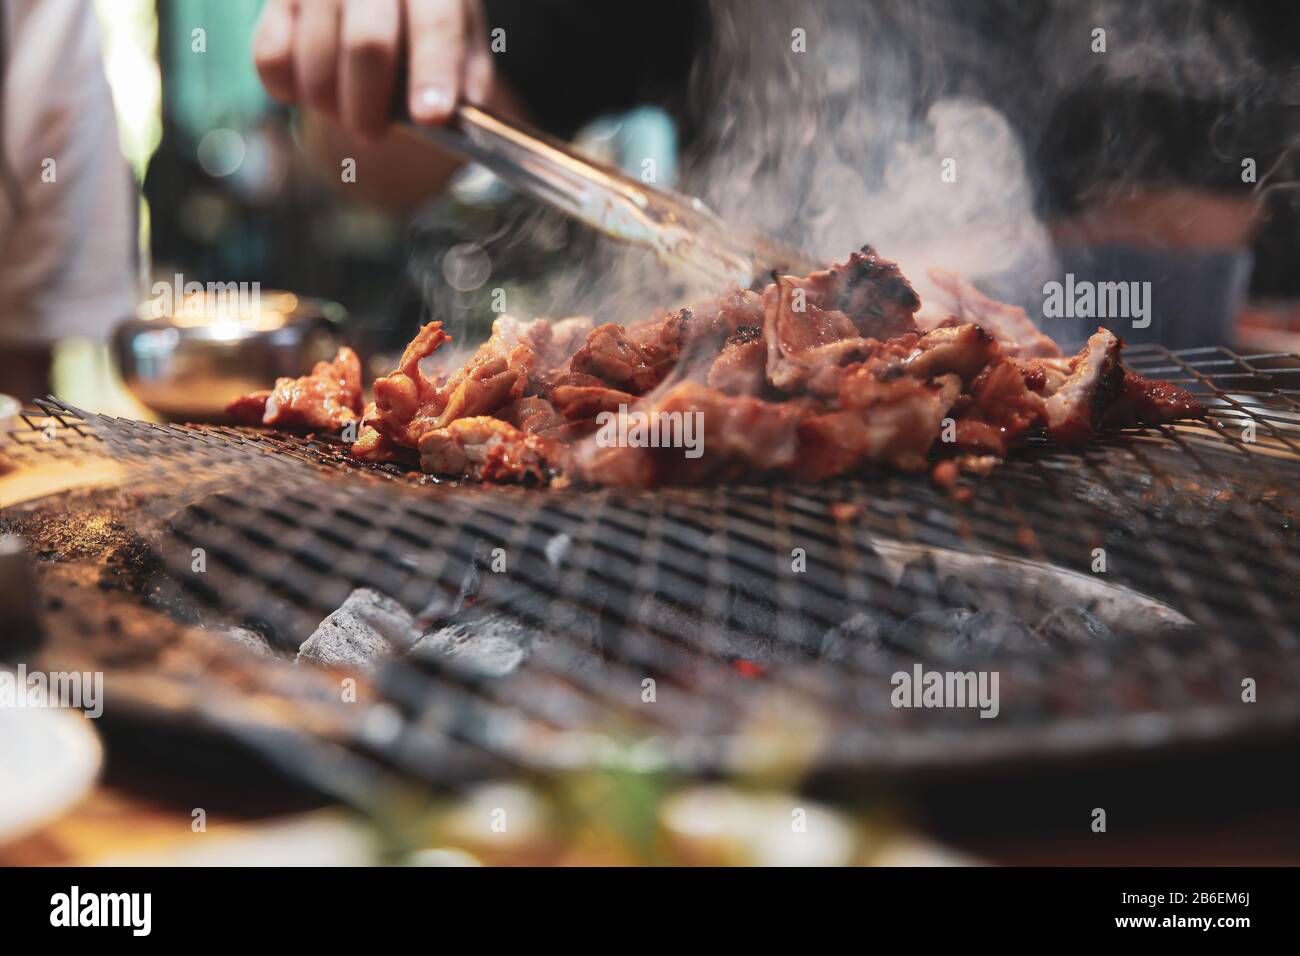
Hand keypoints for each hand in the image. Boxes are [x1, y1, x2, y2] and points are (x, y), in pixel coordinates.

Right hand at [253, 0, 493, 139]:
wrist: (384, 20)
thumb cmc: (429, 46)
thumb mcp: (465, 61)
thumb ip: (467, 86)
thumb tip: (452, 118)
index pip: (437, 23)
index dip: (434, 71)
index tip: (430, 118)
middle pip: (368, 41)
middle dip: (368, 103)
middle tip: (370, 134)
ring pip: (316, 51)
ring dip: (329, 102)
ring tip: (345, 113)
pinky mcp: (280, 0)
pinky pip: (271, 56)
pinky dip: (287, 88)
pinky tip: (306, 92)